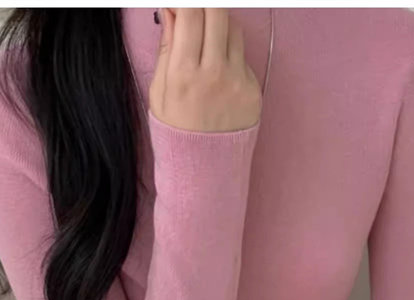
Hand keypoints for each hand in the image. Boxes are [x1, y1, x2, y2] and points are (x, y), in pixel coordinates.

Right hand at [149, 8, 261, 132]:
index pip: (191, 12)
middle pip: (217, 12)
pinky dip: (230, 55)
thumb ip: (167, 47)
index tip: (178, 7)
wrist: (205, 170)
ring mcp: (238, 82)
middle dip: (204, 7)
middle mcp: (215, 74)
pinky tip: (219, 75)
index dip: (184, 2)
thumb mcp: (159, 91)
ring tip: (206, 46)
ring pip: (233, 29)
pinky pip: (243, 57)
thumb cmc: (176, 131)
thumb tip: (172, 11)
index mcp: (184, 73)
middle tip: (194, 16)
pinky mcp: (253, 91)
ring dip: (218, 27)